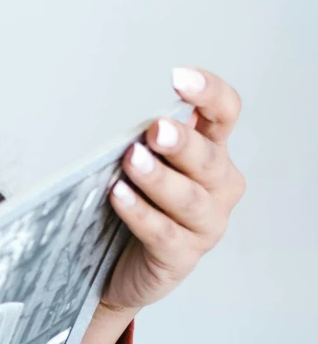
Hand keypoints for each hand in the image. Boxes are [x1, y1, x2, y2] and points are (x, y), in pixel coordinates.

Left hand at [104, 67, 245, 314]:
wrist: (118, 266)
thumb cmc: (135, 202)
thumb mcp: (142, 162)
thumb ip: (145, 141)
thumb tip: (131, 122)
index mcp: (212, 151)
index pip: (225, 114)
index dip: (210, 93)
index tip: (179, 77)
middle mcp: (218, 186)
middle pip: (209, 159)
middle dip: (182, 143)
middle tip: (155, 129)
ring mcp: (205, 224)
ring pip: (189, 199)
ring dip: (159, 178)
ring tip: (131, 161)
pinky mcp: (181, 257)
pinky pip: (164, 233)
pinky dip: (141, 214)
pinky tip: (119, 197)